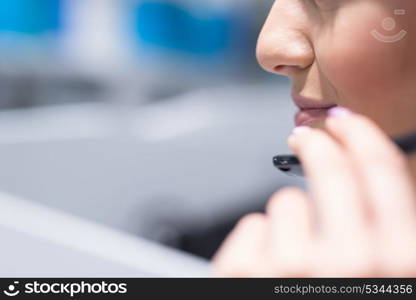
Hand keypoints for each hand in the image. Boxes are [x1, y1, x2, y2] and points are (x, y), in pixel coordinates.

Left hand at [212, 109, 415, 276]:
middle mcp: (349, 266)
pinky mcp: (242, 273)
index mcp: (399, 265)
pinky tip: (265, 272)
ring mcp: (289, 270)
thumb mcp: (386, 279)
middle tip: (306, 137)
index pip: (382, 173)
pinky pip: (253, 224)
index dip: (363, 138)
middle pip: (330, 167)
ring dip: (290, 220)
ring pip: (287, 200)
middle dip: (318, 145)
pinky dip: (259, 241)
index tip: (346, 122)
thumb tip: (374, 181)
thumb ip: (388, 237)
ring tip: (293, 261)